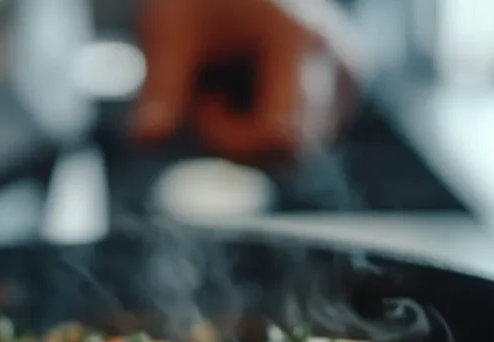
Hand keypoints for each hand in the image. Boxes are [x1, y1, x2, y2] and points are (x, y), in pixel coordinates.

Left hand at [133, 0, 363, 160]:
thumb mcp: (169, 33)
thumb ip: (162, 90)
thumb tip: (145, 142)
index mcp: (302, 42)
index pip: (278, 139)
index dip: (230, 140)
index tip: (203, 99)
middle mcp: (340, 66)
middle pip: (288, 156)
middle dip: (237, 139)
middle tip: (210, 91)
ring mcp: (348, 83)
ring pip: (294, 156)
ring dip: (249, 135)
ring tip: (232, 81)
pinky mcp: (344, 95)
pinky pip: (302, 143)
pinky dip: (267, 128)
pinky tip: (253, 86)